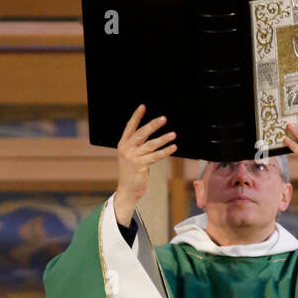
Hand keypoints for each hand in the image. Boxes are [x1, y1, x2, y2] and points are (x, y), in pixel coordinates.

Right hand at [114, 103, 176, 222]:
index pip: (130, 127)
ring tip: (173, 134)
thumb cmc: (131, 173)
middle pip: (141, 133)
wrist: (127, 190)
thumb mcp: (131, 156)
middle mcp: (126, 149)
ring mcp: (132, 157)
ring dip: (163, 139)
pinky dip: (165, 151)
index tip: (142, 106)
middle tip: (164, 119)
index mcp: (123, 144)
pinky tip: (173, 147)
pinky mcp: (140, 165)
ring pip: (150, 144)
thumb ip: (137, 145)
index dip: (136, 116)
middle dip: (153, 125)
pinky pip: (155, 156)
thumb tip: (150, 133)